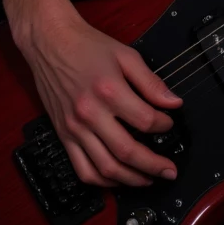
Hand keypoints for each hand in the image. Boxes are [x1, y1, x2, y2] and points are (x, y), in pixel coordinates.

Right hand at [6, 0, 182, 187]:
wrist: (49, 42)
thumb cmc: (86, 46)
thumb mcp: (125, 55)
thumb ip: (151, 82)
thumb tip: (174, 102)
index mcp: (109, 90)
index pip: (145, 120)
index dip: (164, 125)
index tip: (169, 123)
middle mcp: (90, 113)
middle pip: (127, 151)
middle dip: (153, 165)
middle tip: (169, 171)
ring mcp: (74, 128)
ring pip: (105, 168)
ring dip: (130, 180)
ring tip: (148, 179)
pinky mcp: (63, 135)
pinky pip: (82, 170)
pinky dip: (102, 182)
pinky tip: (117, 180)